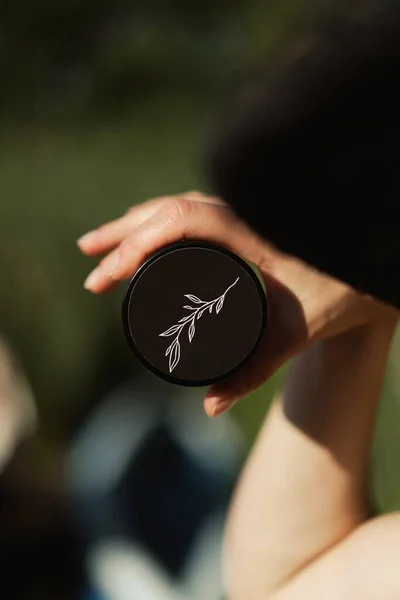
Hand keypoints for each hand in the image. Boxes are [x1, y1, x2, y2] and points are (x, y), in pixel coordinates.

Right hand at [77, 191, 395, 416]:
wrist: (371, 268)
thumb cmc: (340, 293)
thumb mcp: (293, 334)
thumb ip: (252, 372)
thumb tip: (209, 407)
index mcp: (253, 228)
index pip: (180, 221)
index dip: (136, 243)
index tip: (107, 275)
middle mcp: (243, 209)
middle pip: (168, 207)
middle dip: (122, 233)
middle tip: (88, 261)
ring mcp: (241, 209)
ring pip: (176, 204)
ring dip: (135, 223)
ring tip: (99, 247)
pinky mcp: (241, 216)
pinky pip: (189, 209)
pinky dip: (157, 221)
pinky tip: (142, 235)